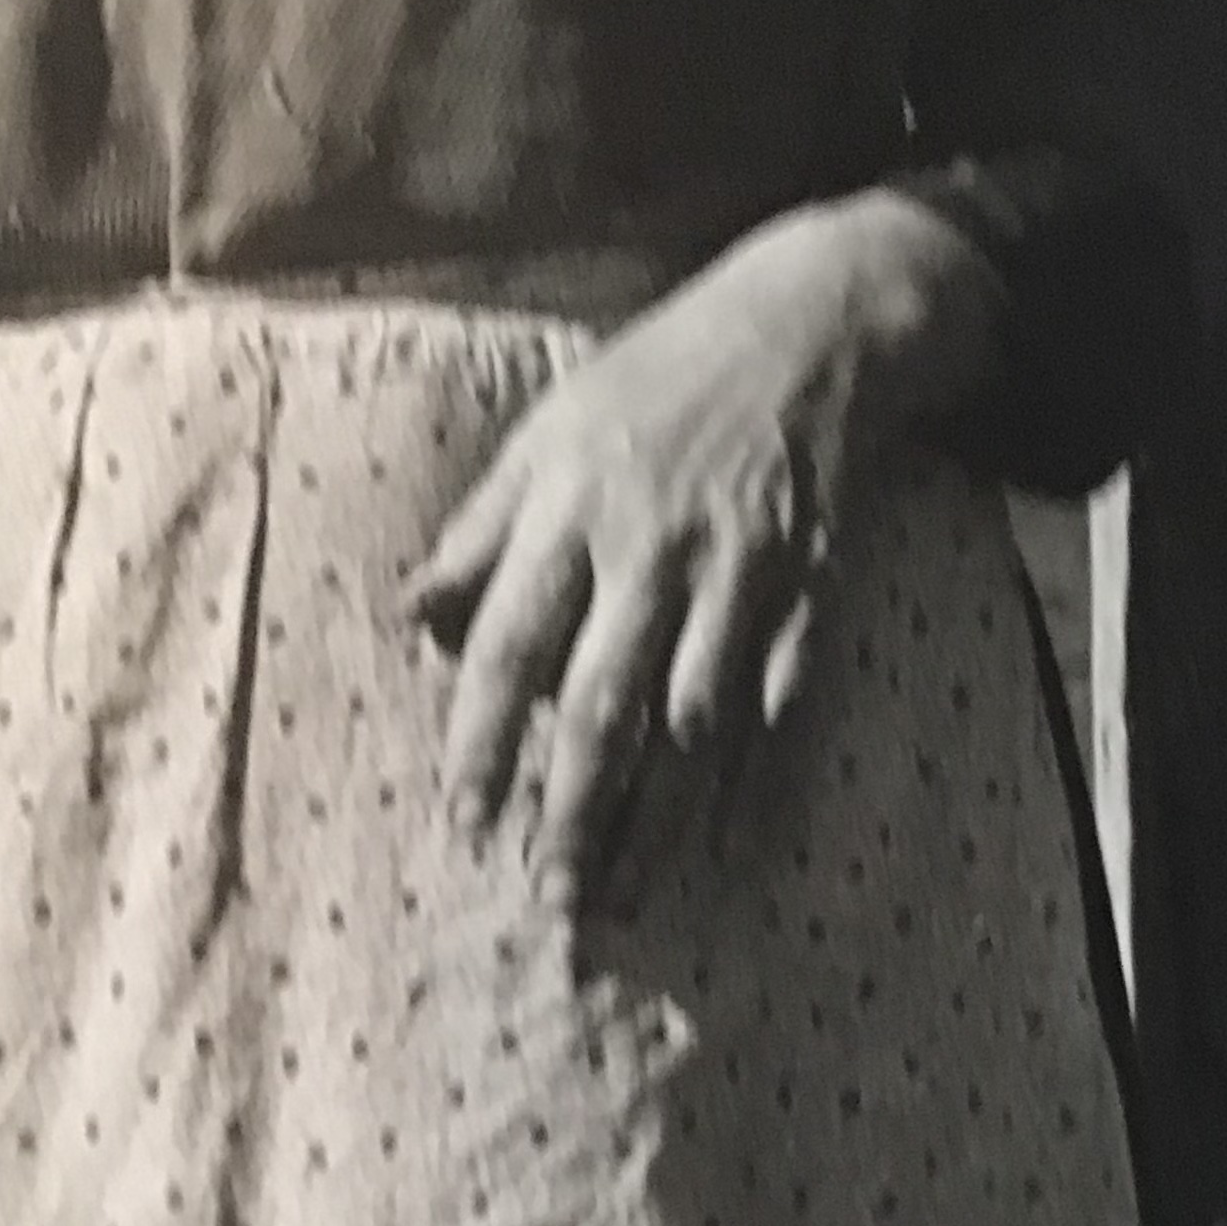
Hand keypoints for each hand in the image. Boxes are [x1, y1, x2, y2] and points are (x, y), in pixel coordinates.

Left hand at [402, 192, 1000, 904]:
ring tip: (623, 899)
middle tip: (547, 900)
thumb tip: (413, 614)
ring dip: (659, 821)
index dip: (481, 742)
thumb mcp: (552, 430)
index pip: (508, 645)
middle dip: (572, 812)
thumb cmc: (660, 380)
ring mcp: (741, 573)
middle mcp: (654, 549)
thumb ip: (482, 529)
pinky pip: (785, 706)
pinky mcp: (814, 588)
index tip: (461, 825)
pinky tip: (731, 849)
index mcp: (573, 508)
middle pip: (602, 705)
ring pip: (693, 724)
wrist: (812, 325)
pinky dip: (761, 784)